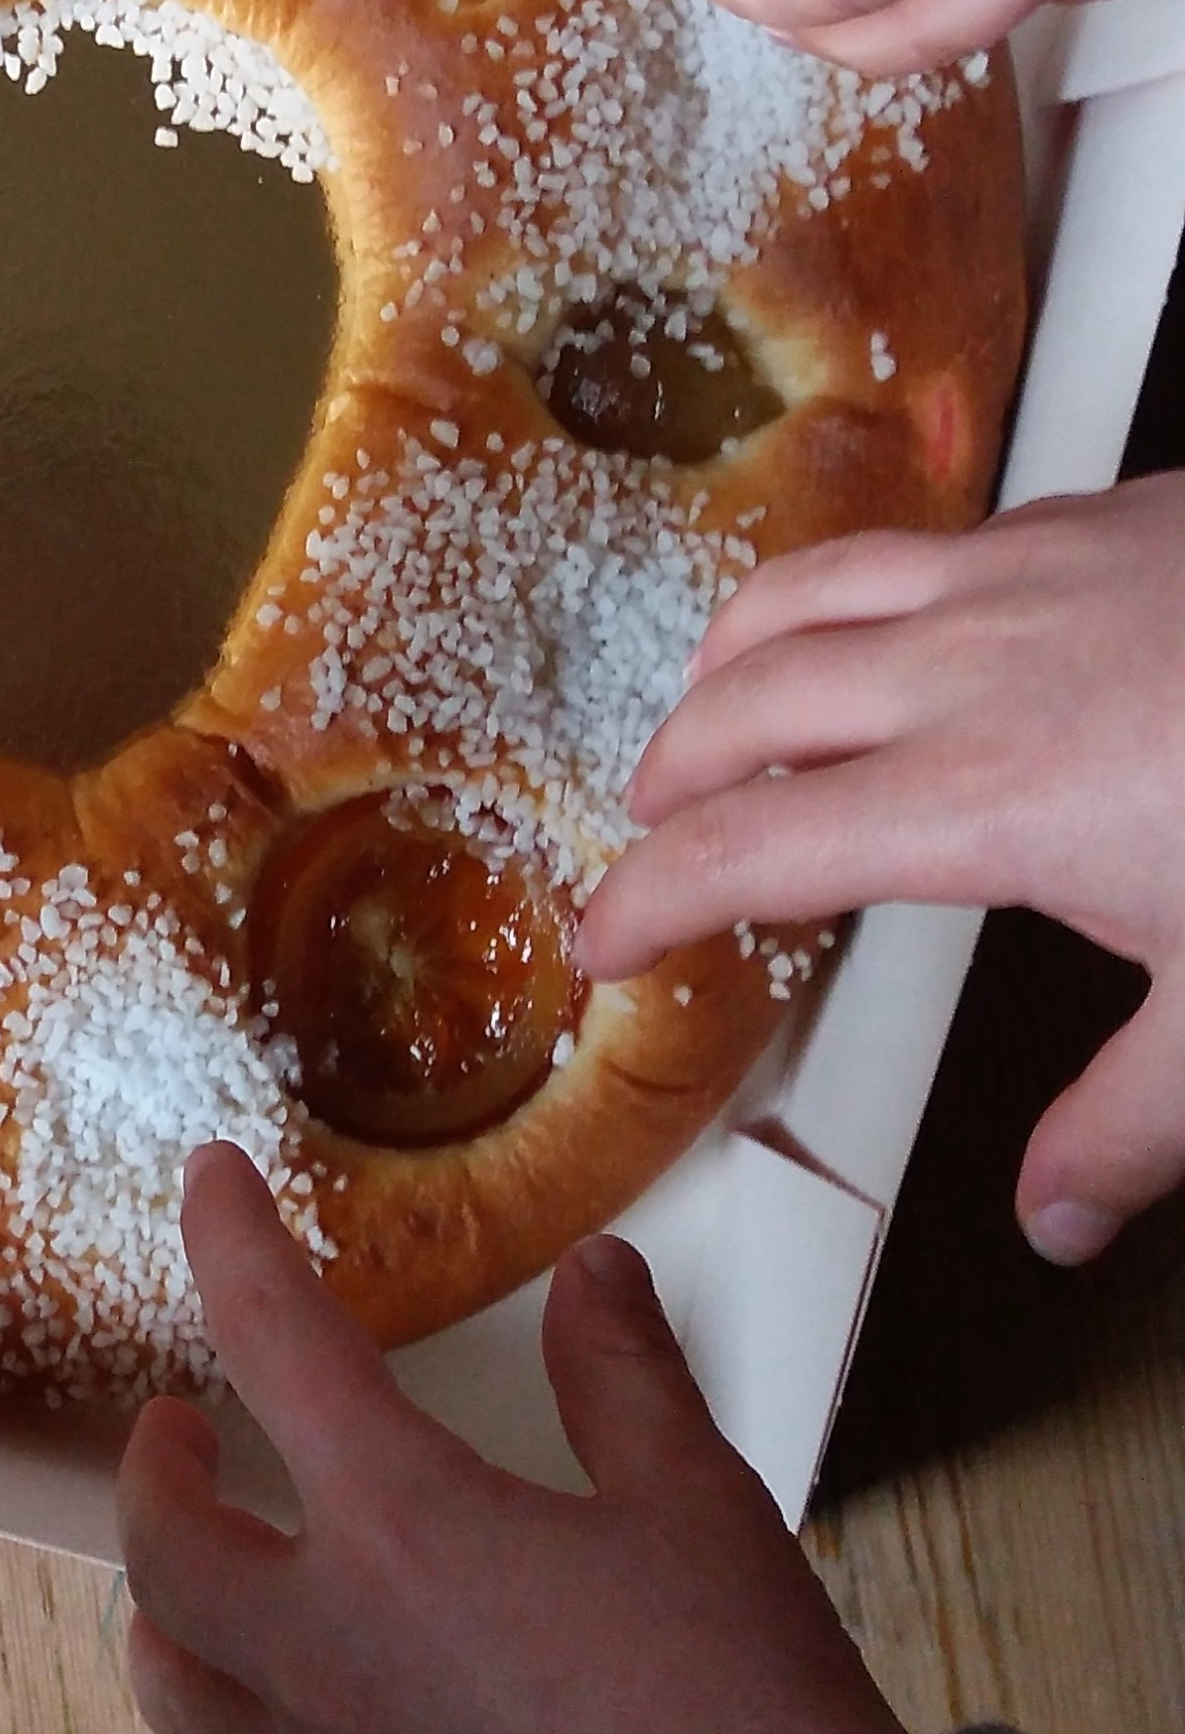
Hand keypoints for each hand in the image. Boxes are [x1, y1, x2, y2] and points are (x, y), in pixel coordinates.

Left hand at [118, 1146, 909, 1733]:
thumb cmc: (746, 1705)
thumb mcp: (696, 1499)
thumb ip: (624, 1376)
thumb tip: (596, 1275)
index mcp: (399, 1528)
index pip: (273, 1341)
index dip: (227, 1241)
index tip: (204, 1178)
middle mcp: (335, 1660)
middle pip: (164, 1554)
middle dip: (152, 1474)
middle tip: (180, 1425)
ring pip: (188, 1708)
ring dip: (167, 1629)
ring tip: (194, 1585)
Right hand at [585, 479, 1184, 1264]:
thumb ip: (1132, 1121)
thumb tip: (1058, 1220)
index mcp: (981, 802)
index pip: (755, 850)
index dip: (651, 897)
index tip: (602, 939)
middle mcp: (968, 665)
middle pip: (750, 701)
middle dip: (673, 769)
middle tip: (649, 831)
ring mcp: (1023, 569)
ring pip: (811, 590)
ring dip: (736, 656)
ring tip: (716, 703)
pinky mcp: (1088, 513)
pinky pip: (917, 541)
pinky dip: (850, 587)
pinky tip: (892, 622)